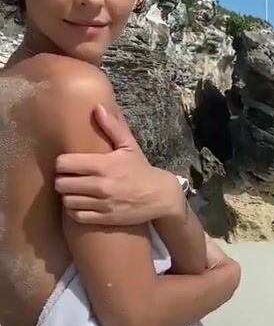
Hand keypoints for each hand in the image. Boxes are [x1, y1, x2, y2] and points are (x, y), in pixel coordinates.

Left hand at [56, 104, 180, 225]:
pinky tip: (80, 204)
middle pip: (61, 184)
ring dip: (67, 196)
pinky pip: (77, 216)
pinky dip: (74, 211)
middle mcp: (100, 185)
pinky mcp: (105, 218)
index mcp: (103, 165)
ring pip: (67, 201)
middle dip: (62, 180)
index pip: (64, 164)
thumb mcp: (129, 146)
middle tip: (68, 178)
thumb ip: (112, 127)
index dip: (62, 163)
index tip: (67, 164)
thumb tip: (97, 107)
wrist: (160, 196)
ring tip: (73, 192)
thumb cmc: (141, 170)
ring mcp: (102, 203)